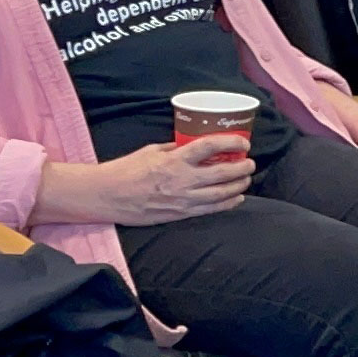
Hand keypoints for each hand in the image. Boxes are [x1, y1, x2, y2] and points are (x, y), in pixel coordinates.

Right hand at [94, 138, 257, 223]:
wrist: (106, 196)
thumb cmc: (126, 169)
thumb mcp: (152, 150)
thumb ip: (176, 148)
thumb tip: (195, 143)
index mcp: (174, 160)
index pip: (210, 147)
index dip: (231, 142)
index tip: (244, 142)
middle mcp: (181, 180)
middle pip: (222, 173)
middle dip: (242, 168)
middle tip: (250, 162)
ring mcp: (181, 200)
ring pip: (220, 194)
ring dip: (238, 186)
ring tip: (246, 179)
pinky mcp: (178, 214)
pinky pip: (209, 210)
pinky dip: (226, 204)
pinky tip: (236, 198)